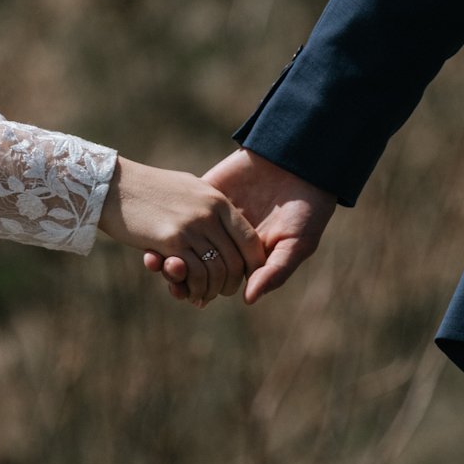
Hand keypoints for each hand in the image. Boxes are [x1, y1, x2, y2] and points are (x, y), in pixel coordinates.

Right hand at [96, 157, 264, 304]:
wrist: (114, 186)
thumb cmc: (149, 189)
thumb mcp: (188, 189)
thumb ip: (209, 207)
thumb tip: (225, 224)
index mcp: (218, 200)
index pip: (250, 239)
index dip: (252, 264)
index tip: (245, 278)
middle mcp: (210, 213)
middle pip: (237, 260)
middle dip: (232, 284)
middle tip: (222, 293)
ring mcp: (192, 227)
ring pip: (218, 271)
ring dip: (212, 290)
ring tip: (203, 297)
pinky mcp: (172, 241)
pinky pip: (197, 274)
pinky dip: (196, 289)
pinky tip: (189, 293)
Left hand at [140, 148, 335, 304]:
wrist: (302, 163)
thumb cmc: (307, 210)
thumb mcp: (297, 244)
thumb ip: (274, 272)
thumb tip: (248, 299)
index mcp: (243, 260)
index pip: (214, 282)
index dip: (197, 291)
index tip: (188, 296)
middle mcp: (224, 242)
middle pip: (192, 265)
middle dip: (176, 276)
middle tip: (170, 279)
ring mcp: (213, 217)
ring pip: (180, 241)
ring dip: (165, 253)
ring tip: (156, 261)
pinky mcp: (206, 192)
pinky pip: (181, 211)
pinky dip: (167, 223)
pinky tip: (157, 234)